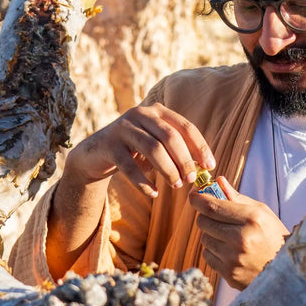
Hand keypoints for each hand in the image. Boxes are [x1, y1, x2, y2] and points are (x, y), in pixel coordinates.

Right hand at [46, 105, 214, 281]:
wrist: (95, 154)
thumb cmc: (133, 151)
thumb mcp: (156, 146)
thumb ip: (176, 151)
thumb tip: (202, 169)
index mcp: (157, 112)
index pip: (185, 127)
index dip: (200, 147)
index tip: (210, 166)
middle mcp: (140, 114)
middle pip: (170, 137)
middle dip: (184, 160)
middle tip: (191, 180)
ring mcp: (123, 127)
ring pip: (153, 149)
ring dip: (168, 170)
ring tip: (176, 185)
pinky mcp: (109, 144)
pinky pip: (130, 166)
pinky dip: (144, 183)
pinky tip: (153, 194)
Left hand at [189, 177, 288, 289]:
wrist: (287, 269)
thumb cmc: (274, 236)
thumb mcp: (262, 212)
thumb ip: (238, 197)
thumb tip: (218, 181)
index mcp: (252, 219)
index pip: (213, 207)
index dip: (198, 199)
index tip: (193, 195)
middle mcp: (241, 239)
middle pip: (204, 222)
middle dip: (206, 216)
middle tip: (216, 216)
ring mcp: (234, 259)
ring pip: (204, 239)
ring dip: (211, 235)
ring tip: (229, 237)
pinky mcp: (229, 274)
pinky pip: (207, 256)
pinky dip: (214, 252)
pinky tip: (230, 252)